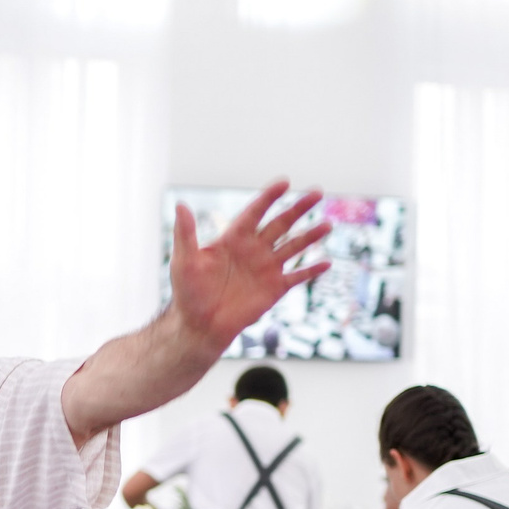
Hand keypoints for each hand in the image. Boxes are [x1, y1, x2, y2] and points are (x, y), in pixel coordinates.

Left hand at [166, 180, 332, 350]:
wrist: (200, 326)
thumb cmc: (188, 293)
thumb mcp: (184, 261)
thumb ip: (186, 233)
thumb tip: (180, 205)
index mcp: (234, 238)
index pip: (255, 212)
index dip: (269, 197)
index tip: (285, 182)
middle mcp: (254, 249)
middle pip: (281, 223)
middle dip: (299, 208)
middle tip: (317, 192)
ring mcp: (266, 268)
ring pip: (293, 246)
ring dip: (310, 236)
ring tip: (327, 224)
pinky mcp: (274, 289)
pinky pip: (297, 277)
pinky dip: (311, 270)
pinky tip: (326, 263)